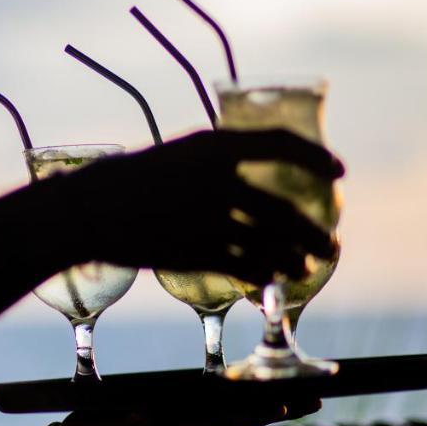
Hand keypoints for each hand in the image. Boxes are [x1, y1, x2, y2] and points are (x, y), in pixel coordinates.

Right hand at [34, 128, 343, 283]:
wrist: (87, 209)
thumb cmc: (130, 181)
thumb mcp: (176, 157)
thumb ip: (217, 165)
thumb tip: (255, 182)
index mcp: (211, 146)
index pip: (279, 145)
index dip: (314, 156)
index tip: (339, 170)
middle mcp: (216, 180)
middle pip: (282, 210)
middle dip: (312, 232)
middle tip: (331, 245)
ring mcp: (207, 218)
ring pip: (269, 243)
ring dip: (295, 258)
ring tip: (307, 268)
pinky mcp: (195, 251)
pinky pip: (244, 266)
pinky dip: (263, 275)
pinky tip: (270, 281)